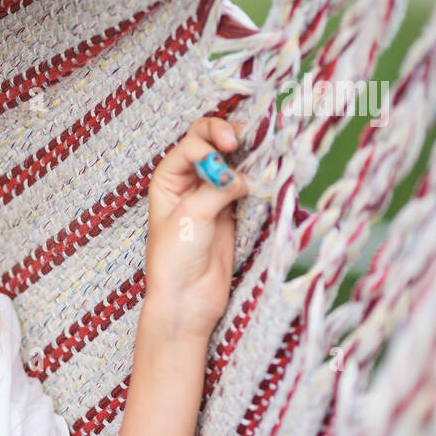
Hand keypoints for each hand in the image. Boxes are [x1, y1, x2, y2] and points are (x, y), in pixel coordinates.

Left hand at [142, 117, 249, 340]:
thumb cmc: (175, 258)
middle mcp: (189, 181)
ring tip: (260, 152)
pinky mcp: (232, 211)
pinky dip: (258, 175)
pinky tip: (267, 172)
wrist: (187, 299)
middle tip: (241, 142)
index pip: (191, 144)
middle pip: (210, 142)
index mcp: (168, 178)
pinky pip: (246, 184)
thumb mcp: (192, 216)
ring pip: (232, 160)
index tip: (223, 159)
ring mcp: (212, 194)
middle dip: (227, 136)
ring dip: (246, 153)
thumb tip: (245, 176)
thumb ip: (217, 189)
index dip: (209, 144)